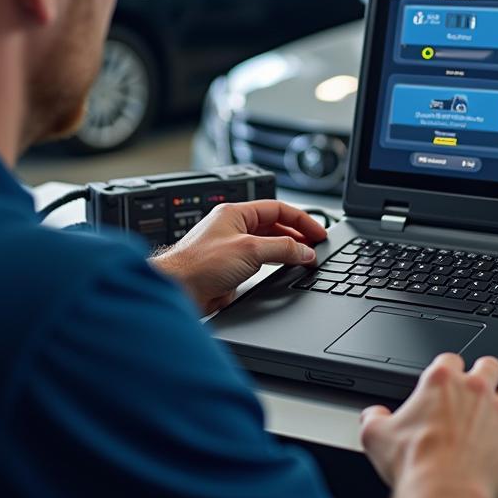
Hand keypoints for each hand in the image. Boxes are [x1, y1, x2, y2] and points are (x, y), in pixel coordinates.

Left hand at [152, 200, 325, 314]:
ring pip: (268, 244)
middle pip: (274, 226)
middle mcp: (234, 228)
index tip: (318, 232)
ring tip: (306, 258)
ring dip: (287, 250)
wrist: (178, 289)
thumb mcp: (250, 250)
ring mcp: (232, 248)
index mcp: (236, 213)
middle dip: (297, 236)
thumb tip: (305, 251)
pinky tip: (285, 270)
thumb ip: (282, 249)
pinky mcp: (231, 268)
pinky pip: (260, 262)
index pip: (277, 208)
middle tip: (316, 247)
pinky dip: (276, 264)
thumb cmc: (200, 264)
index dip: (301, 219)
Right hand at [360, 353, 497, 497]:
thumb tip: (373, 416)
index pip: (450, 359)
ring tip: (496, 418)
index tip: (446, 384)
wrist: (444, 494)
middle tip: (477, 393)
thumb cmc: (414, 465)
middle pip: (490, 365)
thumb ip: (374, 419)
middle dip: (485, 375)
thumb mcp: (376, 437)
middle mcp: (474, 389)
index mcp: (441, 381)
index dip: (449, 371)